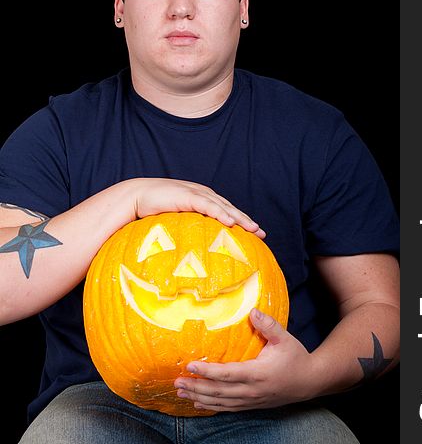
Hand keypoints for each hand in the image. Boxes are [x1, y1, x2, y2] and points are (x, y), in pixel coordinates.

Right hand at [132, 178, 264, 237]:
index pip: (226, 211)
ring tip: (252, 229)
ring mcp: (196, 193)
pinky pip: (207, 205)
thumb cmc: (154, 211)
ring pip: (223, 206)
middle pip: (230, 208)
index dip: (241, 221)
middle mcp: (203, 194)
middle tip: (261, 233)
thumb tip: (193, 252)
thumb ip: (187, 230)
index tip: (254, 234)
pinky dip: (220, 213)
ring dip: (239, 217)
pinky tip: (230, 222)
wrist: (136, 197)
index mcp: (202, 199)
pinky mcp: (187, 195)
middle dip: (246, 221)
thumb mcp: (176, 222)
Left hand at [174, 308, 314, 411]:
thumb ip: (267, 325)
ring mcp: (251, 400)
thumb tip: (252, 311)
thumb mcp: (284, 338)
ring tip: (181, 392)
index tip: (190, 365)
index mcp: (257, 373)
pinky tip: (199, 403)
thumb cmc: (296, 357)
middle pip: (218, 392)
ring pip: (220, 402)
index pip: (226, 374)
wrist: (310, 381)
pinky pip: (228, 408)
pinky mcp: (252, 405)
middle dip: (196, 387)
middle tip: (177, 382)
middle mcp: (251, 390)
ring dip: (199, 398)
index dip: (206, 371)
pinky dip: (211, 406)